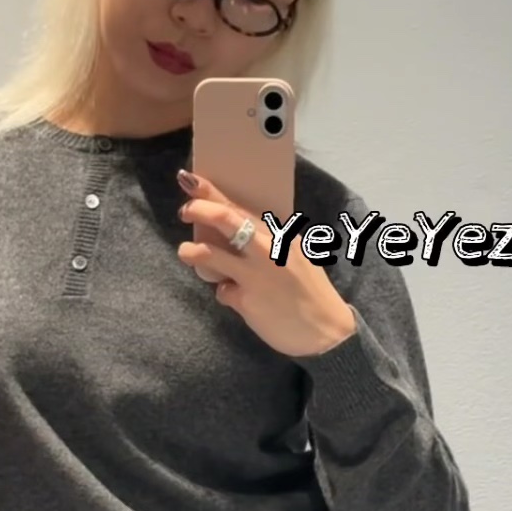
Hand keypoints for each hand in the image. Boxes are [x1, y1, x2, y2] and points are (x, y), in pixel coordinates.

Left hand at [176, 169, 358, 359]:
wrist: (327, 331)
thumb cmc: (311, 293)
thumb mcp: (295, 257)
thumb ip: (270, 245)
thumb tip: (239, 235)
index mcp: (281, 235)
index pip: (241, 207)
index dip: (211, 192)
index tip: (190, 179)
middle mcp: (268, 248)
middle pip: (224, 218)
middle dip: (198, 209)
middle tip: (185, 210)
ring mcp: (255, 274)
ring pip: (210, 253)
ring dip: (191, 251)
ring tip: (186, 252)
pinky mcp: (247, 300)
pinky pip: (223, 292)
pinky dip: (225, 293)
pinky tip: (235, 297)